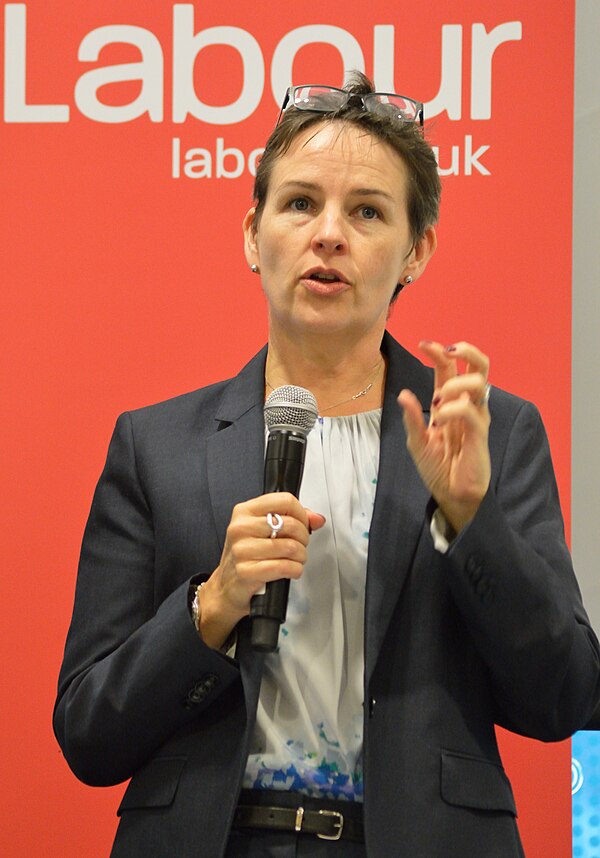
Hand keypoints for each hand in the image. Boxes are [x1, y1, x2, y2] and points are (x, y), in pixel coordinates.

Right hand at [198, 493, 325, 648]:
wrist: (227, 586)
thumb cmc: (247, 556)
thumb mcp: (263, 531)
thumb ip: (292, 519)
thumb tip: (316, 519)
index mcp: (244, 511)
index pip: (284, 500)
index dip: (301, 513)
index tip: (303, 524)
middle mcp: (240, 528)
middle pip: (291, 524)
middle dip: (304, 538)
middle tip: (300, 545)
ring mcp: (241, 550)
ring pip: (290, 546)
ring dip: (301, 556)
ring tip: (296, 559)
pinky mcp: (246, 571)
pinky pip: (284, 567)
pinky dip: (295, 570)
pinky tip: (291, 570)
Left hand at [397, 340, 490, 533]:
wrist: (451, 494)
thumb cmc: (437, 467)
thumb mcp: (416, 441)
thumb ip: (411, 418)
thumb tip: (403, 394)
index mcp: (450, 402)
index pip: (449, 368)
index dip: (439, 352)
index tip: (422, 344)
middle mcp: (466, 404)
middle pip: (478, 365)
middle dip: (464, 350)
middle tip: (446, 351)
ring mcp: (476, 416)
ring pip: (480, 381)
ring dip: (455, 383)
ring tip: (437, 401)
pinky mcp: (480, 432)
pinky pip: (470, 410)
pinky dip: (452, 409)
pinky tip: (439, 420)